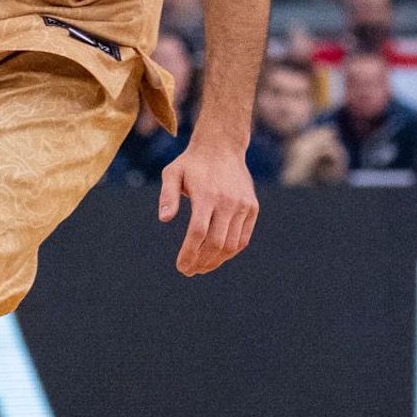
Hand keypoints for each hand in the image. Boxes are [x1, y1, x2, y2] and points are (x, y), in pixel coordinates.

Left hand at [157, 137, 259, 275]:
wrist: (223, 146)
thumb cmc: (192, 163)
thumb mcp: (172, 172)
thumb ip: (167, 196)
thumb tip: (164, 219)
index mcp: (206, 195)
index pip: (198, 233)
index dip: (189, 254)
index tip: (181, 267)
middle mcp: (228, 201)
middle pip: (216, 243)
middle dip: (201, 262)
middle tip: (189, 271)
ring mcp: (243, 205)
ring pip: (231, 244)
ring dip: (216, 261)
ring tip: (201, 267)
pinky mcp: (252, 208)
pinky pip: (243, 238)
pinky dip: (231, 252)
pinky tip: (217, 257)